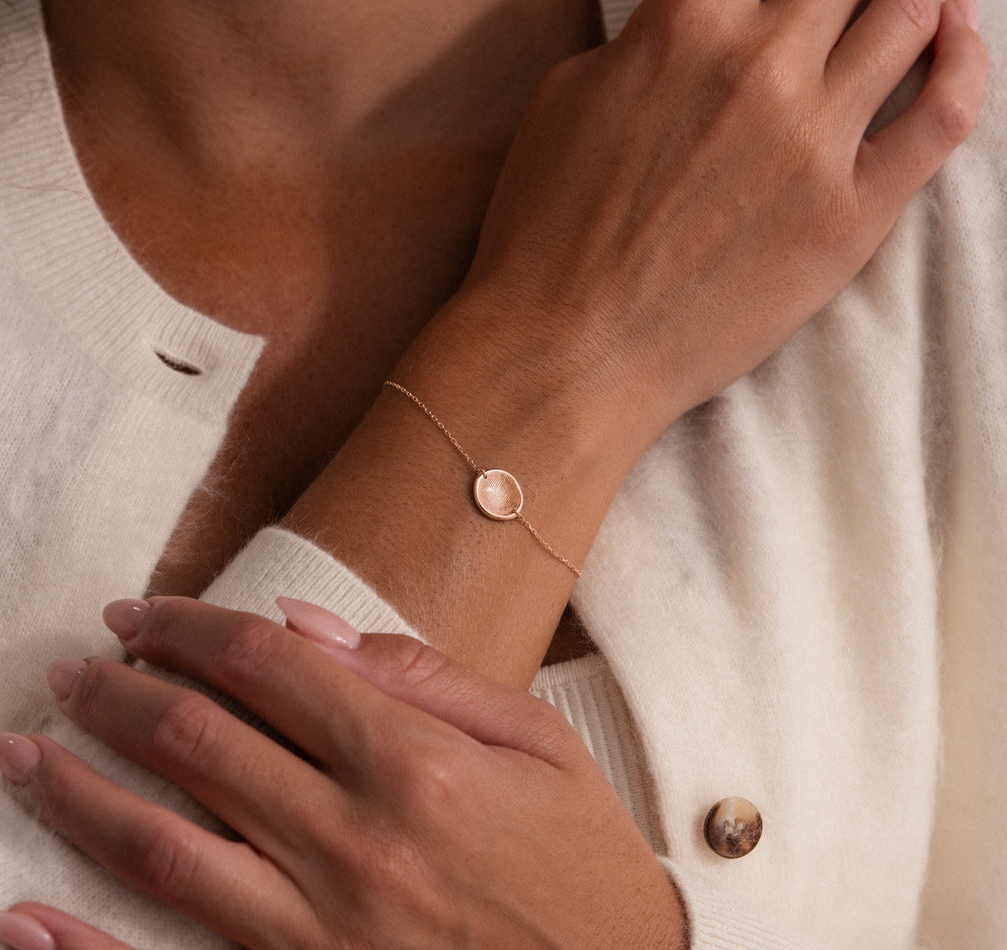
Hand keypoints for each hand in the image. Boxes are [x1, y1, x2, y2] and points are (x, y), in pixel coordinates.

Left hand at [0, 597, 684, 949]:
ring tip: (23, 751)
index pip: (265, 667)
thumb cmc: (582, 850)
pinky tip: (23, 918)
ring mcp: (330, 945)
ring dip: (78, 792)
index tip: (140, 615)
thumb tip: (300, 627)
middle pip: (198, 743)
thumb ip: (415, 670)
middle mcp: (360, 846)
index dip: (188, 627)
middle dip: (117, 693)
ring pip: (165, 853)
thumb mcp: (530, 731)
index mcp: (414, 762)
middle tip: (74, 671)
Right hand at [444, 0, 987, 443]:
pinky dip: (964, 63)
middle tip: (837, 13)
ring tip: (905, 12)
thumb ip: (642, 42)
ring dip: (911, 1)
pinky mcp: (851, 216)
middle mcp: (760, 64)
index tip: (778, 3)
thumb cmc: (544, 238)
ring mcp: (814, 140)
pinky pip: (945, 113)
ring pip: (909, 16)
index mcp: (685, 23)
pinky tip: (955, 43)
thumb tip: (685, 33)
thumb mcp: (566, 102)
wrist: (565, 354)